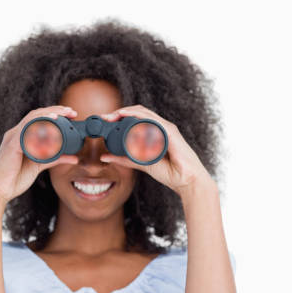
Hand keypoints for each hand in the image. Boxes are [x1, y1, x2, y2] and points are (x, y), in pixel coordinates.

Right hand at [0, 105, 78, 204]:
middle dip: (55, 110)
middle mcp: (15, 134)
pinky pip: (26, 131)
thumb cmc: (15, 179)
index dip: (55, 113)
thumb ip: (55, 159)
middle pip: (36, 114)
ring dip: (49, 114)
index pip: (38, 118)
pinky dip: (39, 125)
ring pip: (31, 119)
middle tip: (71, 112)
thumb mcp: (39, 165)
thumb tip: (74, 158)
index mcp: (20, 136)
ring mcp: (12, 138)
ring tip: (63, 114)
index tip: (71, 115)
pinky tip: (51, 123)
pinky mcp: (12, 146)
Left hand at [100, 105, 216, 195]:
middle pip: (138, 112)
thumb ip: (124, 159)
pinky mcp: (170, 132)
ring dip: (126, 111)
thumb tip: (105, 156)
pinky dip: (138, 115)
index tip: (105, 121)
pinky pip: (152, 119)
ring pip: (143, 112)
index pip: (136, 117)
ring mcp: (166, 128)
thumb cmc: (170, 172)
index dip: (120, 116)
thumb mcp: (141, 163)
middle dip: (119, 112)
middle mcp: (160, 127)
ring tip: (112, 116)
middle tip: (105, 118)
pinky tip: (126, 115)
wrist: (187, 181)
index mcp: (155, 132)